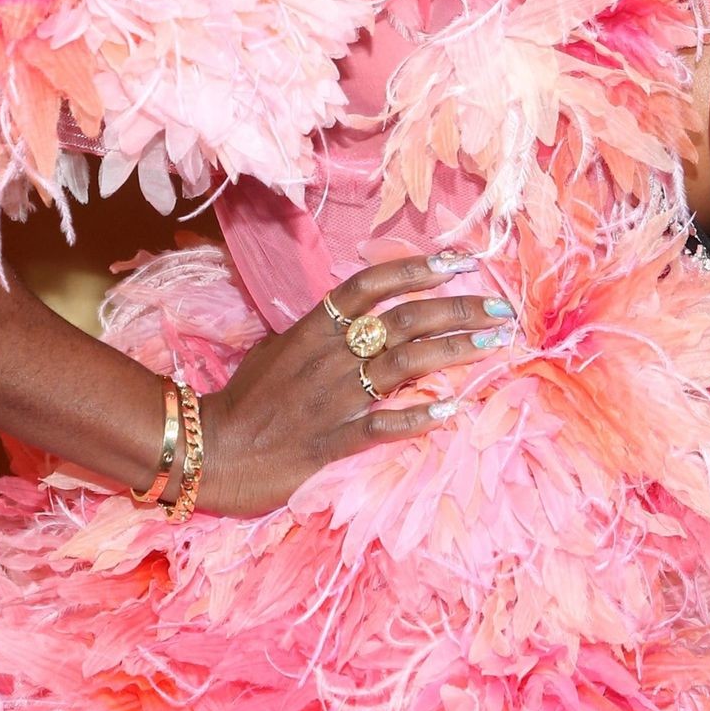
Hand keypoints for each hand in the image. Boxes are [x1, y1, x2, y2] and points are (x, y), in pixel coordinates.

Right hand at [191, 252, 512, 516]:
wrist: (208, 449)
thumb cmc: (245, 398)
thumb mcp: (280, 348)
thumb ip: (323, 332)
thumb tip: (362, 317)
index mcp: (315, 327)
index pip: (371, 283)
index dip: (417, 267)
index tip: (461, 261)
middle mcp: (329, 354)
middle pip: (402, 319)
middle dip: (455, 309)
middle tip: (500, 308)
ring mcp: (331, 397)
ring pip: (401, 364)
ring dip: (451, 351)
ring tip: (492, 344)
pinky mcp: (329, 441)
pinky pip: (379, 425)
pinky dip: (416, 418)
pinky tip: (451, 411)